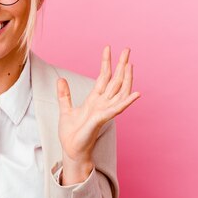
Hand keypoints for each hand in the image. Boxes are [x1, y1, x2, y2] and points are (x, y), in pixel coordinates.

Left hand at [57, 46, 139, 182]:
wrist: (71, 149)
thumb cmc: (71, 133)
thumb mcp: (65, 109)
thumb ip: (64, 95)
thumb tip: (60, 79)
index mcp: (94, 99)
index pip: (103, 77)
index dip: (106, 63)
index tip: (108, 48)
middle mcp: (103, 103)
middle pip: (115, 80)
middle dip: (121, 65)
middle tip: (127, 49)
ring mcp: (105, 111)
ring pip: (120, 91)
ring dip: (126, 78)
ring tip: (131, 64)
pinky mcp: (103, 119)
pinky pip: (118, 109)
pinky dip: (127, 101)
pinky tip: (136, 93)